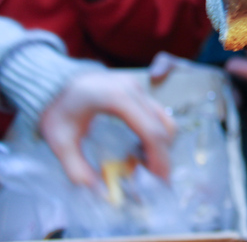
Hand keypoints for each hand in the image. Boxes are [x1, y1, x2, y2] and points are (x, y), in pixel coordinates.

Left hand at [38, 71, 175, 187]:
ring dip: (162, 144)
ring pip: (165, 118)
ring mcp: (138, 87)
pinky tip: (142, 149)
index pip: (150, 131)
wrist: (53, 80)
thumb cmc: (56, 108)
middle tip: (158, 179)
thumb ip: (78, 169)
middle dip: (164, 155)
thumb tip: (101, 194)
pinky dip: (156, 133)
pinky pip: (157, 113)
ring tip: (148, 165)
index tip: (158, 179)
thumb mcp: (61, 141)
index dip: (159, 157)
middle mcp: (134, 90)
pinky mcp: (138, 90)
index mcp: (118, 99)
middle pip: (163, 126)